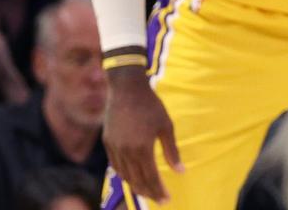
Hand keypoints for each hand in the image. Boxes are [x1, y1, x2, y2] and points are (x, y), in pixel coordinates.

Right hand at [104, 67, 184, 203]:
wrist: (126, 88)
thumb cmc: (151, 105)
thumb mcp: (166, 126)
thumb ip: (172, 151)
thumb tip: (180, 171)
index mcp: (142, 148)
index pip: (150, 177)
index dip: (158, 190)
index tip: (167, 199)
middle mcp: (126, 151)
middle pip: (137, 179)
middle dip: (149, 192)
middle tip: (159, 199)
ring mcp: (114, 147)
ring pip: (124, 175)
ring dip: (136, 185)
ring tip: (147, 191)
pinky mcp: (107, 142)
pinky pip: (116, 165)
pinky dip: (125, 174)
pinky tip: (132, 176)